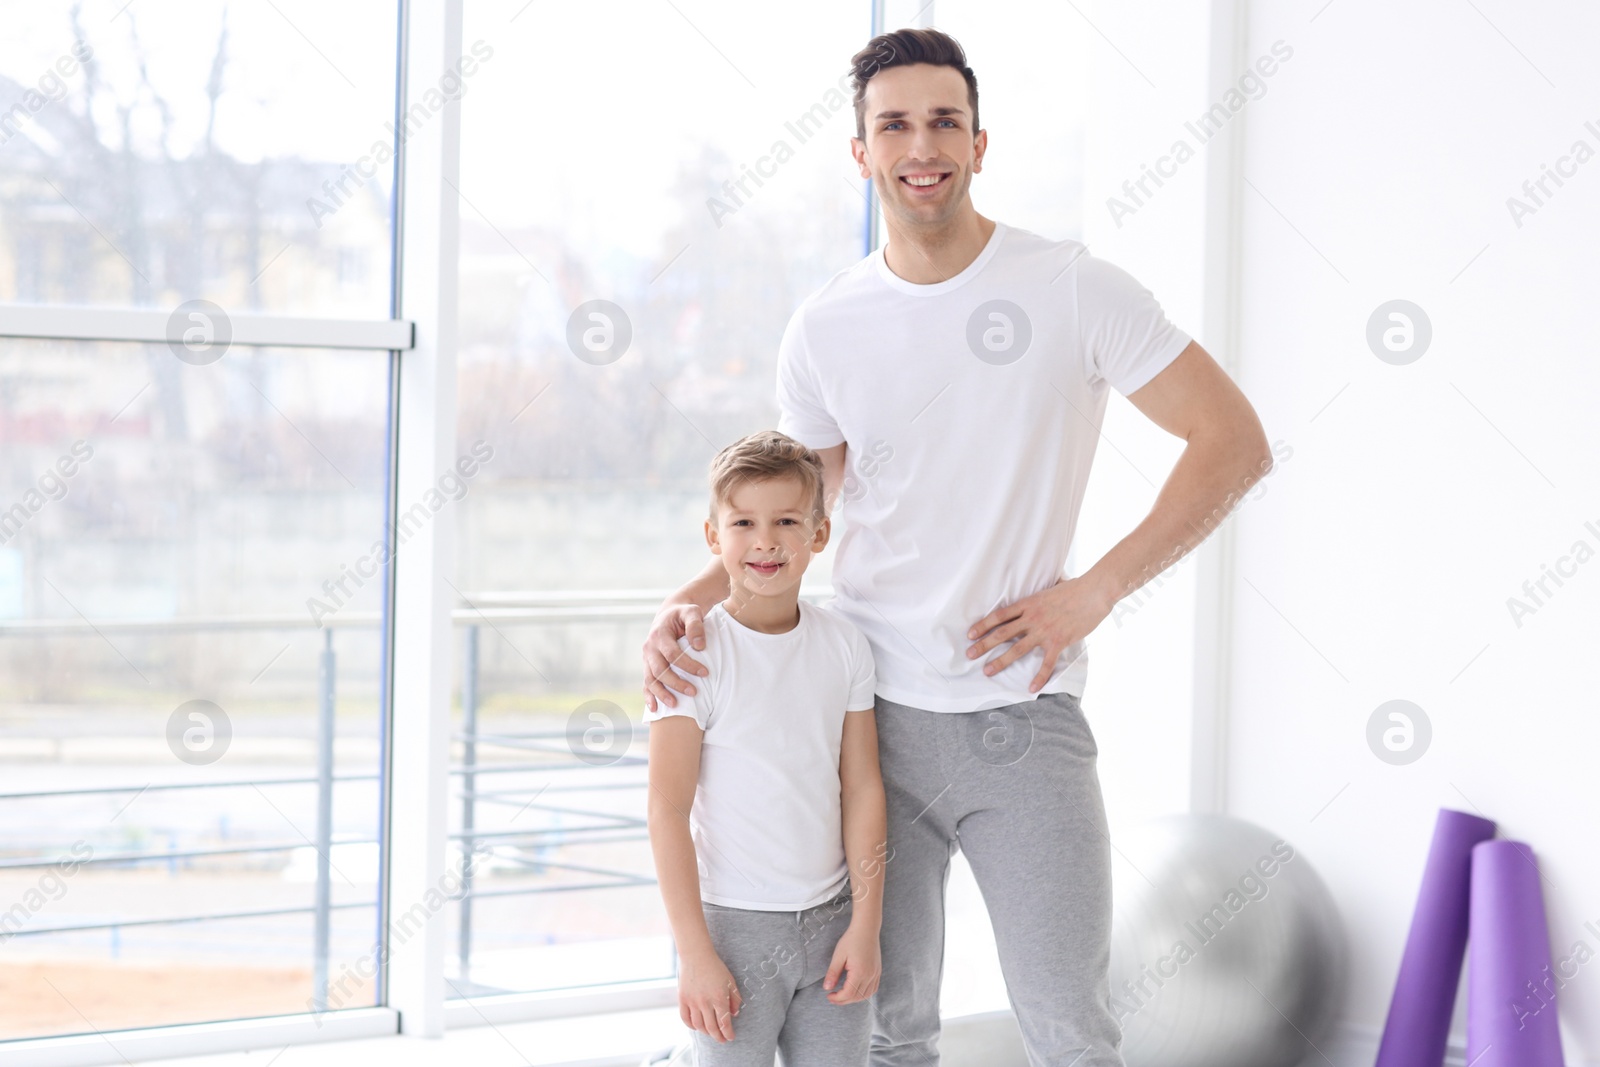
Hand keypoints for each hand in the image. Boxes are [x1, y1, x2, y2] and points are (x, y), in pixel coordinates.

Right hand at [643, 603, 708, 711]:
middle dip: (676, 683)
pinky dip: (649, 696)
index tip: (705, 673)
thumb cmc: (685, 613)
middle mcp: (650, 647)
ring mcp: (647, 658)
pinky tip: (655, 709)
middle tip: (694, 692)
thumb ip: (696, 626)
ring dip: (662, 693)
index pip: (672, 654)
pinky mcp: (648, 665)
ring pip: (650, 679)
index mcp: (659, 634)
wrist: (671, 613)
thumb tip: (699, 646)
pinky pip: (646, 682)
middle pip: (660, 669)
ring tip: (675, 705)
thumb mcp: (692, 612)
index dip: (688, 665)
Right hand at [678, 951, 741, 1041]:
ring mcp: (692, 1002)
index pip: (724, 1023)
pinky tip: (697, 1027)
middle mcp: (705, 1002)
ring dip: (706, 1032)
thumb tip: (734, 1015)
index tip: (730, 1037)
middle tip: (722, 1040)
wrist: (696, 956)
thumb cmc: (716, 968)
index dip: (728, 1033)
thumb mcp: (731, 981)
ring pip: (699, 1026)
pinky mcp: (682, 999)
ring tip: (711, 1033)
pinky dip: (691, 1026)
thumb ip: (735, 999)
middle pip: (711, 1028)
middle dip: (718, 1037)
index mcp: (719, 998)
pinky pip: (685, 1018)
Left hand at [823, 923, 880, 1004]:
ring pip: (866, 995)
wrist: (866, 928)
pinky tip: (856, 991)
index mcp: (859, 972)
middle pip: (856, 997)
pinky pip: (873, 989)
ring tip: (843, 996)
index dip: (837, 998)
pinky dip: (864, 994)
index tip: (829, 995)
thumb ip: (833, 973)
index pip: (848, 994)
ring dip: (853, 999)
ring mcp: (875, 974)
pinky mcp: (878, 971)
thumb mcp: (838, 955)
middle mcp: (870, 975)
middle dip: (843, 1000)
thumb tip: (827, 988)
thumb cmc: (852, 939)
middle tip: (833, 997)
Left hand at [965, 575, 1112, 692]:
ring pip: (1017, 649)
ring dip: (1000, 661)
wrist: (1094, 592)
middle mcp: (1032, 618)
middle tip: (969, 654)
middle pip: (1002, 633)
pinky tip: (1031, 688)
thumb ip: (1042, 593)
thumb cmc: (1075, 588)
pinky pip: (1046, 663)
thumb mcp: (1052, 587)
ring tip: (987, 671)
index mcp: (1028, 604)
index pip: (999, 616)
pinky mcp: (1059, 642)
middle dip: (984, 644)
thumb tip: (1044, 587)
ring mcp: (1044, 631)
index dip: (983, 625)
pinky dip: (1039, 677)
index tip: (970, 634)